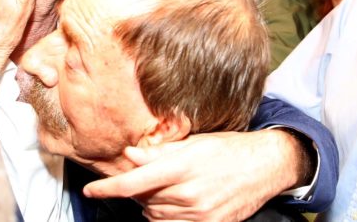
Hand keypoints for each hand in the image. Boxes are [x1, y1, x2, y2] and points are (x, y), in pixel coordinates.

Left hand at [83, 130, 307, 221]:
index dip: (108, 188)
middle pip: (142, 200)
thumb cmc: (230, 148)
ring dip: (152, 203)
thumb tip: (130, 154)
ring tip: (170, 186)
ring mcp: (199, 212)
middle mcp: (189, 192)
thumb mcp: (195, 142)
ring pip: (154, 215)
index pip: (134, 182)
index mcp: (183, 166)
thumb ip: (160, 152)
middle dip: (139, 189)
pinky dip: (167, 215)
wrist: (265, 165)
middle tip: (152, 175)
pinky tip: (177, 201)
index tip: (91, 190)